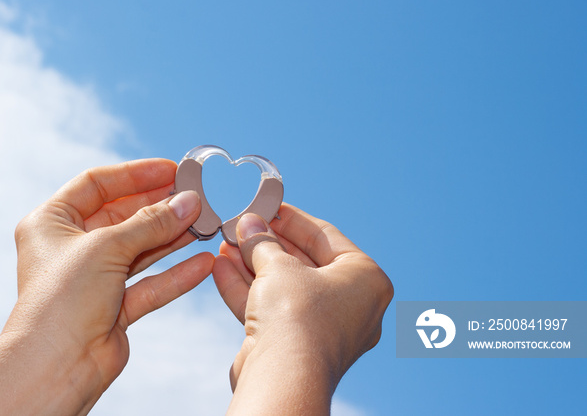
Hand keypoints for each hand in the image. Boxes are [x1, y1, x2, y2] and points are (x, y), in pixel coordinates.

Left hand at [5, 158, 212, 402]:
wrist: (56, 366)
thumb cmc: (63, 300)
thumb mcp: (108, 247)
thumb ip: (152, 222)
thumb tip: (189, 201)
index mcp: (52, 222)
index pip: (96, 184)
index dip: (135, 175)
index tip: (171, 170)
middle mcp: (71, 248)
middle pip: (123, 216)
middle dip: (160, 206)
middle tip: (195, 196)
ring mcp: (93, 278)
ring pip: (140, 249)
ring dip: (172, 236)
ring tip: (205, 222)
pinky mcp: (114, 307)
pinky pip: (150, 283)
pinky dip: (175, 274)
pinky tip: (203, 263)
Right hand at [213, 204, 392, 413]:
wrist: (283, 378)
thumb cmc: (297, 316)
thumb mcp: (279, 265)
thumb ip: (263, 241)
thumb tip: (248, 224)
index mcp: (365, 280)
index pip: (327, 237)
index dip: (293, 220)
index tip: (268, 207)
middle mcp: (351, 306)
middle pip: (303, 262)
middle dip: (268, 243)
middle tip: (242, 225)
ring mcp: (323, 328)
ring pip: (284, 287)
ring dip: (252, 264)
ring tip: (226, 242)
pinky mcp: (296, 346)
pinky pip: (272, 309)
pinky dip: (248, 288)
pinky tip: (221, 266)